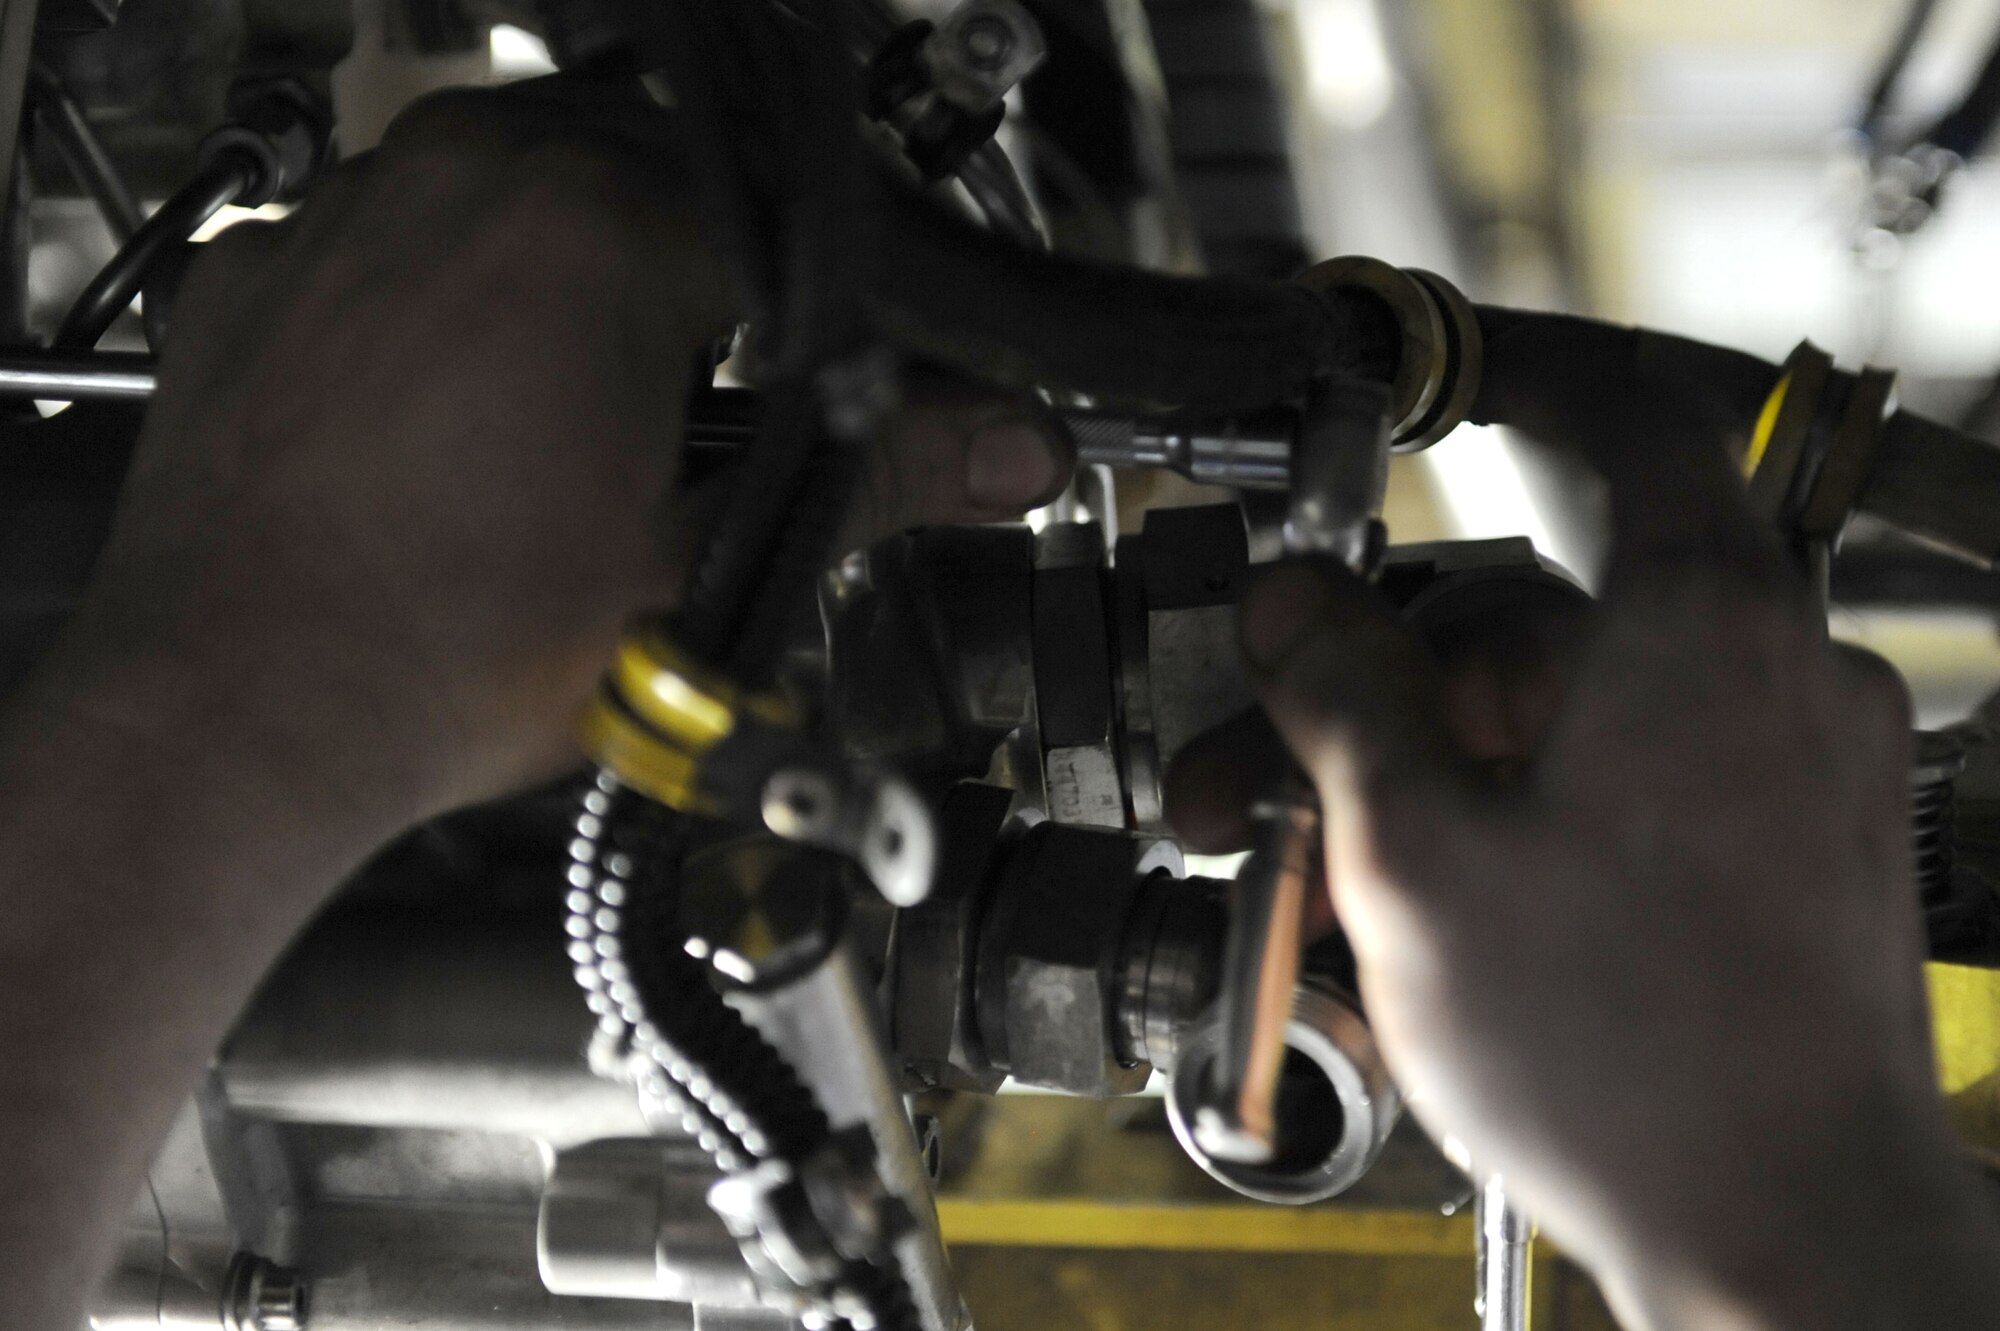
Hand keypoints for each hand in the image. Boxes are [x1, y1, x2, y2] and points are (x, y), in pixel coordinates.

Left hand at [49, 82, 1068, 828]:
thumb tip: (1002, 450)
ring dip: (581, 257)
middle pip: (655, 170)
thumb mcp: (703, 566)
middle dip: (709, 266)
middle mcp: (462, 183)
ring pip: (516, 177)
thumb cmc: (442, 652)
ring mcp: (349, 215)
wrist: (236, 715)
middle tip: (730, 378)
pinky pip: (394, 230)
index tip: (842, 363)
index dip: (835, 308)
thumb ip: (877, 481)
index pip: (785, 225)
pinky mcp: (269, 271)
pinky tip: (469, 390)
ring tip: (603, 386)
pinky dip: (451, 284)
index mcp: (595, 232)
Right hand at [1171, 380, 1999, 1328]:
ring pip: (1571, 709)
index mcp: (1698, 627)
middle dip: (1382, 680)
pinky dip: (1524, 807)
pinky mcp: (1796, 848)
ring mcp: (1796, 765)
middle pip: (1540, 610)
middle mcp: (1772, 672)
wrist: (1791, 1236)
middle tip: (1258, 758)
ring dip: (1434, 763)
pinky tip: (1427, 900)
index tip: (1442, 385)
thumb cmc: (1629, 1059)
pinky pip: (1631, 779)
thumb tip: (1292, 598)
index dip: (1520, 379)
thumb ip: (1345, 694)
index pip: (1624, 420)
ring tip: (1316, 869)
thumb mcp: (1417, 854)